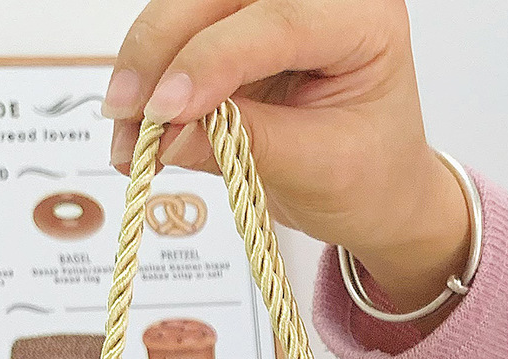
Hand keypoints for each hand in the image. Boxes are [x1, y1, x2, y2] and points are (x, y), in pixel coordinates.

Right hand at [107, 0, 469, 310]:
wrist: (379, 191)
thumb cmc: (371, 179)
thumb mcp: (321, 170)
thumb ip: (249, 145)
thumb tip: (166, 135)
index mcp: (364, 18)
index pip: (279, 22)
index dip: (213, 61)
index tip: (166, 109)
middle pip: (218, 0)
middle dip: (163, 53)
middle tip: (128, 115)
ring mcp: (272, 5)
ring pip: (187, 9)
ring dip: (146, 67)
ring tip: (128, 135)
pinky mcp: (237, 26)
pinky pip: (179, 38)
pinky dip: (151, 80)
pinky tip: (135, 125)